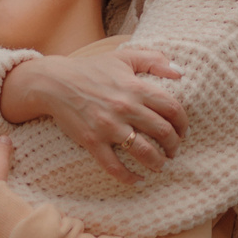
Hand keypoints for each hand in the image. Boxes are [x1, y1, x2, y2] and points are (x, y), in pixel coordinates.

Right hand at [0, 48, 183, 181]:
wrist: (54, 82)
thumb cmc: (91, 69)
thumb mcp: (123, 57)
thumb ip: (154, 60)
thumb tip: (180, 72)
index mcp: (135, 87)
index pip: (172, 108)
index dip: (183, 123)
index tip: (183, 131)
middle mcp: (125, 107)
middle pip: (163, 132)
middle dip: (174, 145)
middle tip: (173, 150)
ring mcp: (108, 126)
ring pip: (144, 152)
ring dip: (158, 162)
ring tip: (160, 165)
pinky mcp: (92, 141)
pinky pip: (114, 166)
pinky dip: (129, 177)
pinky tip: (138, 180)